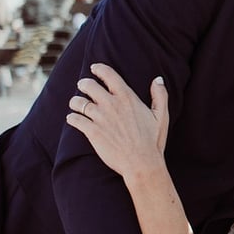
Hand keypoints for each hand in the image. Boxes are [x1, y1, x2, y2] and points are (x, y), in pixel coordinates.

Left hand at [66, 63, 168, 182]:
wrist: (141, 164)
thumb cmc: (153, 141)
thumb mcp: (161, 116)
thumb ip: (160, 96)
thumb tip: (157, 79)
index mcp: (127, 98)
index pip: (109, 75)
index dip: (99, 69)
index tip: (94, 68)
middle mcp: (111, 104)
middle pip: (89, 85)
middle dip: (84, 83)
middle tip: (83, 85)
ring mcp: (100, 118)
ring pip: (78, 102)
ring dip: (75, 101)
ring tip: (76, 104)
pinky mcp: (92, 132)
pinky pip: (74, 119)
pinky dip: (71, 118)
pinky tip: (72, 119)